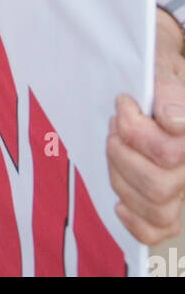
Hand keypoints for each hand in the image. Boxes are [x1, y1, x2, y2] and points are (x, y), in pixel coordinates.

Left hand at [106, 9, 184, 243]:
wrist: (156, 75)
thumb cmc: (156, 70)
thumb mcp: (158, 64)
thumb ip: (166, 88)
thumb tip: (171, 119)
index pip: (170, 150)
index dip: (136, 130)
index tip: (125, 102)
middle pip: (161, 185)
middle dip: (124, 154)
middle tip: (115, 125)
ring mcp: (181, 181)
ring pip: (157, 207)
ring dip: (122, 176)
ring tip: (116, 145)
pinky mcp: (167, 198)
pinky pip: (159, 229)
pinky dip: (136, 220)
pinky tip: (121, 203)